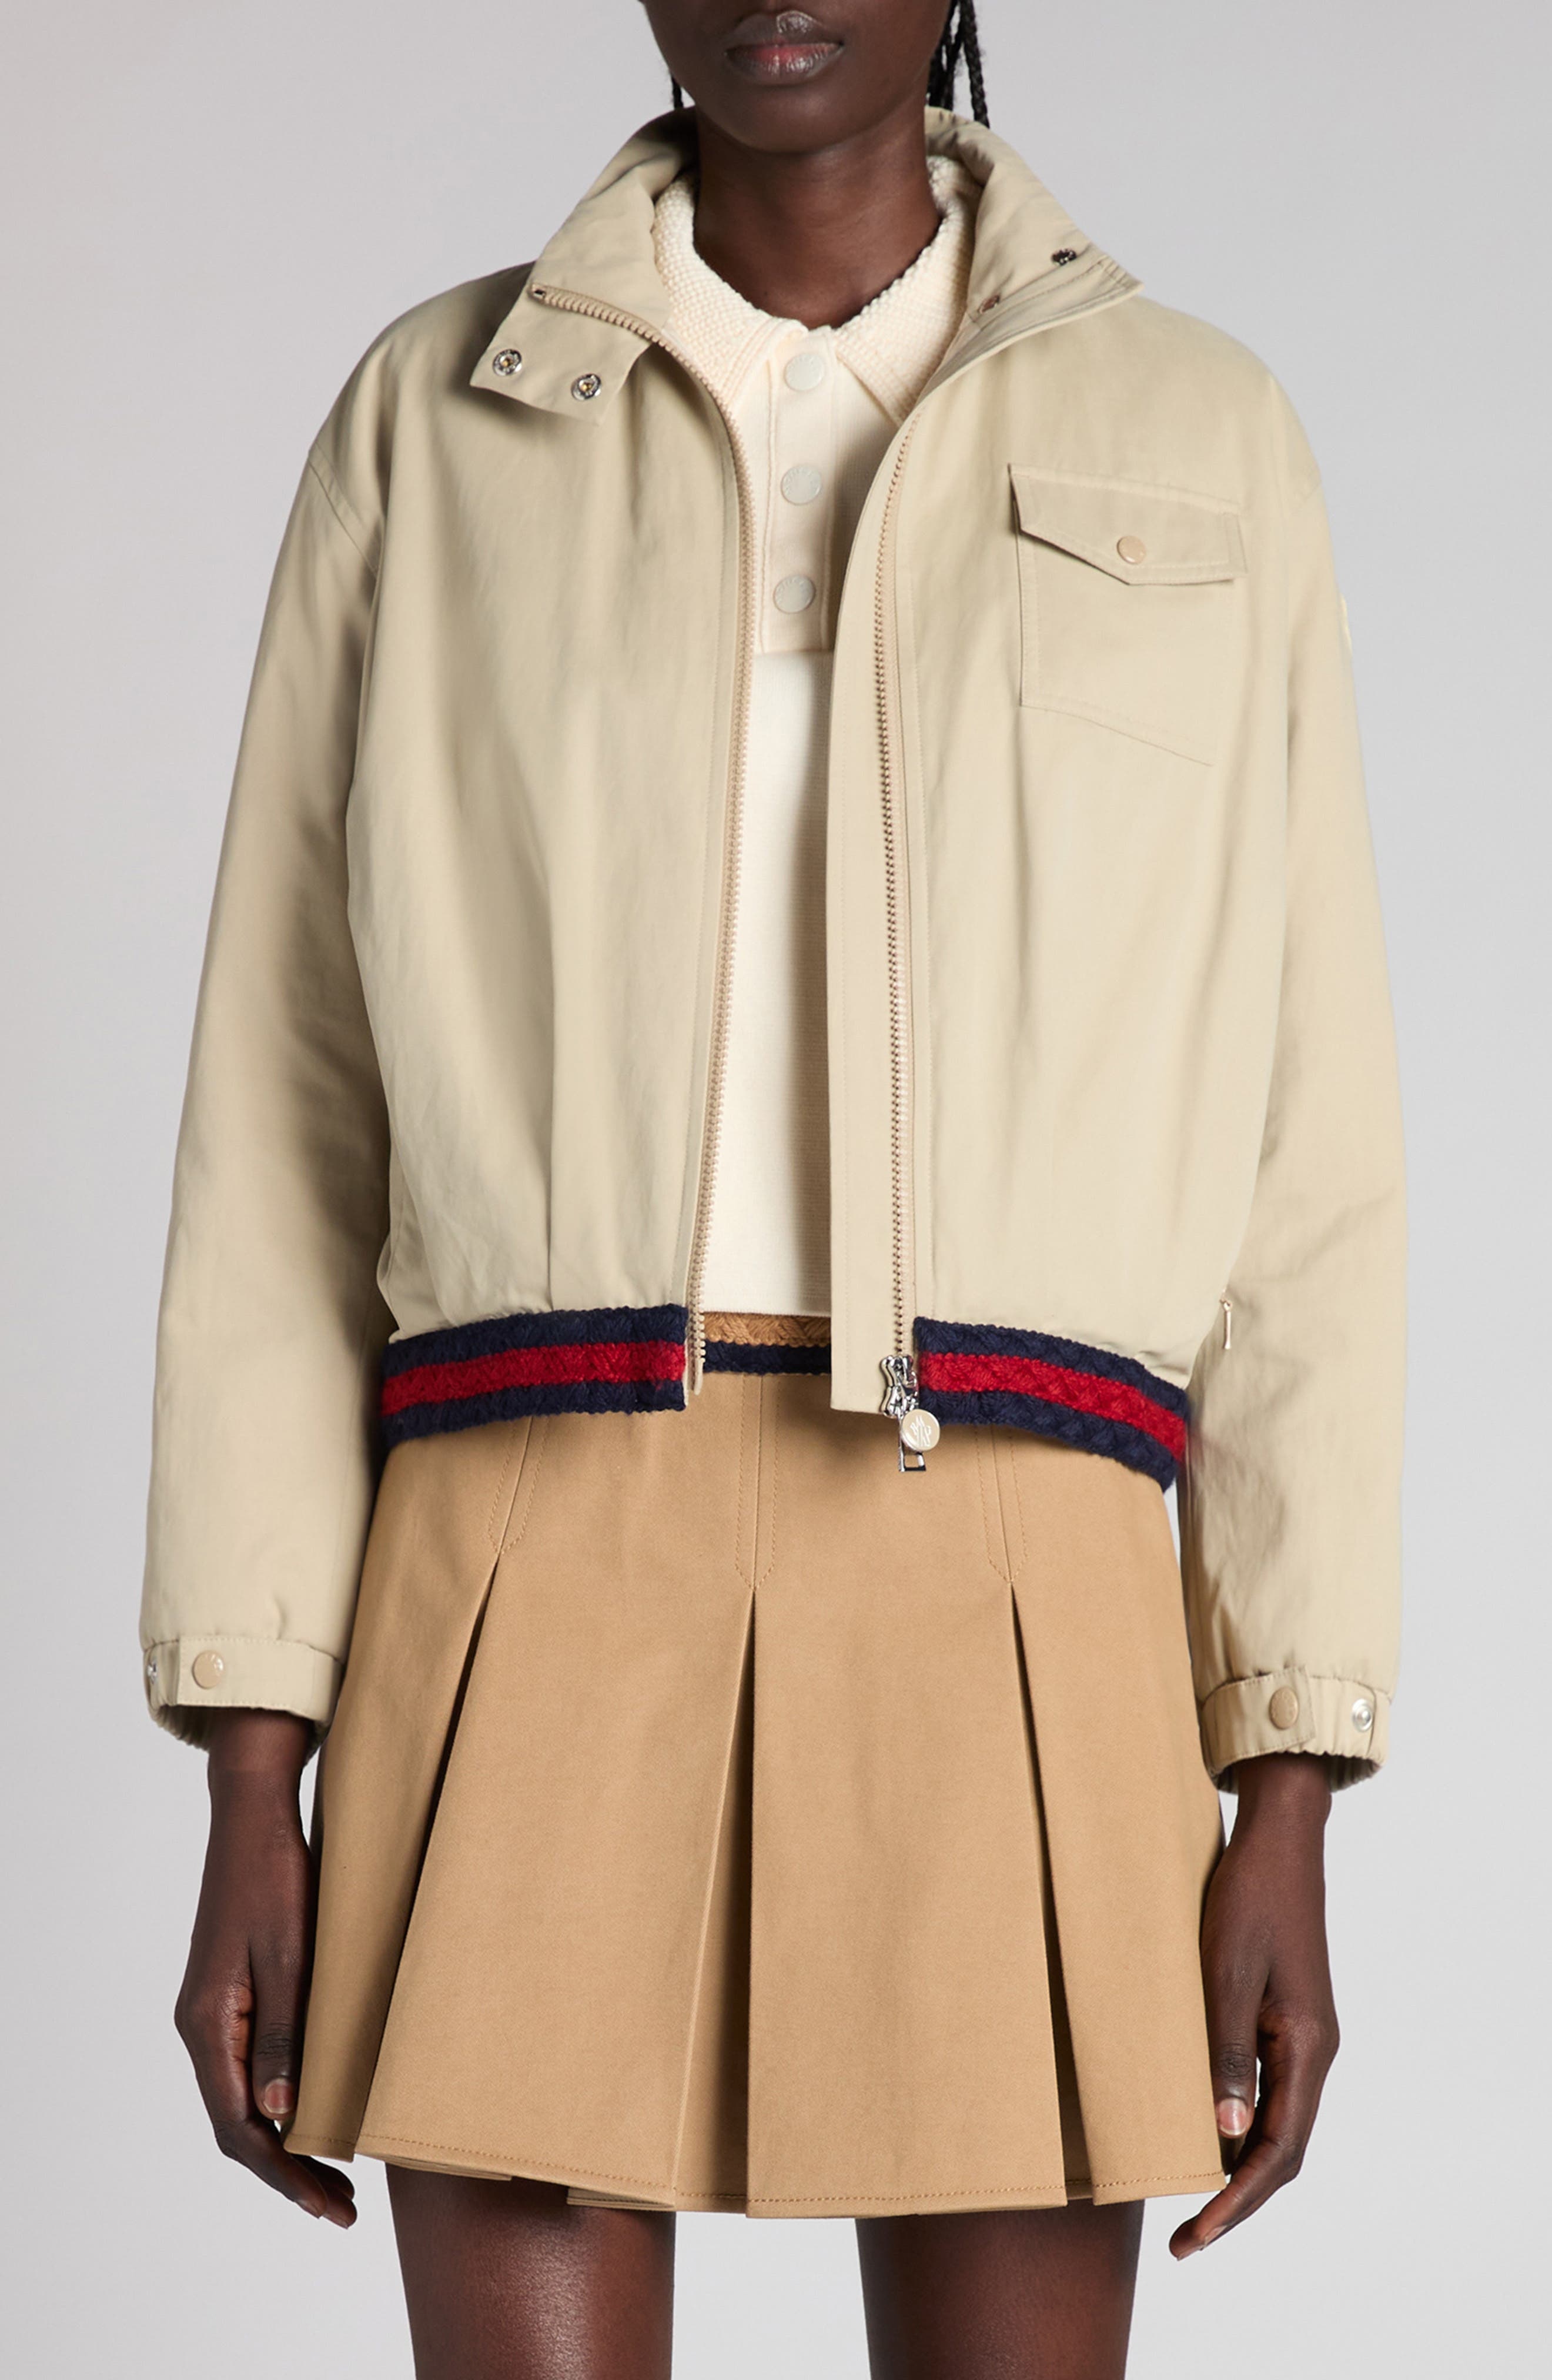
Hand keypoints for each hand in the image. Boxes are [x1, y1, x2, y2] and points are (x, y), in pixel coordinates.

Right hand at [174, 1710, 355, 2226]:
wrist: (254, 1817)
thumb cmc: (275, 1877)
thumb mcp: (289, 1956)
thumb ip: (283, 2035)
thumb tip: (283, 2117)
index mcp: (209, 2024)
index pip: (239, 2127)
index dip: (284, 2175)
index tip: (331, 2206)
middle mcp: (202, 2026)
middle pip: (238, 2124)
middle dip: (288, 2173)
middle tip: (343, 2208)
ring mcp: (214, 2012)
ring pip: (244, 2099)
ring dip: (286, 2142)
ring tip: (336, 2176)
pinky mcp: (232, 1995)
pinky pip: (250, 2067)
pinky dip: (282, 2101)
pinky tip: (316, 2112)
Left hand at [1170, 1751, 1337, 2257]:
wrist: (1277, 1840)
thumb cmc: (1248, 1897)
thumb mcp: (1226, 1972)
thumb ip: (1226, 2052)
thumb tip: (1226, 2137)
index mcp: (1307, 2047)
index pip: (1278, 2152)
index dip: (1238, 2202)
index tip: (1197, 2235)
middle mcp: (1313, 2052)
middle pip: (1281, 2152)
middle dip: (1235, 2202)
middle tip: (1183, 2240)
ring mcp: (1301, 2037)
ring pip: (1274, 2125)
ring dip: (1235, 2169)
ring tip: (1184, 2201)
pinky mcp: (1283, 2021)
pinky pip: (1265, 2091)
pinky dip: (1235, 2126)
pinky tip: (1199, 2134)